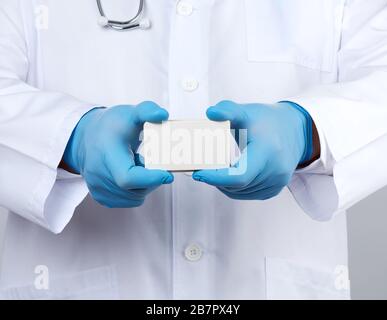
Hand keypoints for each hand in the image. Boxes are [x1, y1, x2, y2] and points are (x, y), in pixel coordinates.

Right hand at [62, 102, 173, 207]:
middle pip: (135, 189)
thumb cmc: (109, 127)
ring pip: (135, 198)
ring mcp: (98, 188)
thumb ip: (147, 111)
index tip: (167, 173)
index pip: (127, 177)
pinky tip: (131, 174)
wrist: (86, 138)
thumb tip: (162, 115)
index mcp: (107, 154)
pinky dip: (136, 191)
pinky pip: (129, 201)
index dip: (150, 179)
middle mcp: (99, 174)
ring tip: (138, 166)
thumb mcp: (129, 113)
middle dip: (152, 179)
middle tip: (152, 163)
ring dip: (144, 185)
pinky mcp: (101, 197)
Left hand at [192, 100, 313, 199]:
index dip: (216, 178)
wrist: (295, 130)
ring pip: (240, 193)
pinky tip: (230, 174)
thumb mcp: (246, 112)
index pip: (239, 176)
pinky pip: (248, 194)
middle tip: (202, 167)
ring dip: (224, 184)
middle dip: (215, 179)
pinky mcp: (275, 189)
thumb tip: (211, 112)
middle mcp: (275, 171)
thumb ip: (227, 110)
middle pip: (236, 186)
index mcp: (267, 152)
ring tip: (216, 169)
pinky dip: (235, 188)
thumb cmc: (267, 121)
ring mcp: (277, 182)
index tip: (198, 174)